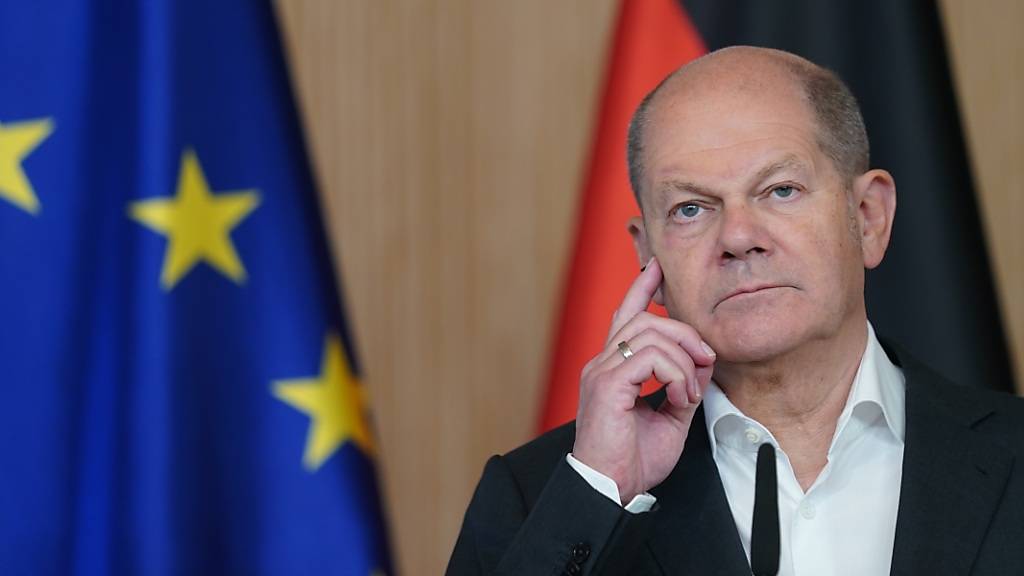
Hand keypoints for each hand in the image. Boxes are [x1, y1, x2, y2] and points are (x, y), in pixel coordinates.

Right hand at [572, 258, 715, 502]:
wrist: (610, 488)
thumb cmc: (632, 460)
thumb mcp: (669, 419)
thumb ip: (681, 389)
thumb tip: (700, 369)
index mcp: (613, 368)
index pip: (625, 317)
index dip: (641, 289)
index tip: (656, 268)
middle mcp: (602, 363)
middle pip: (645, 320)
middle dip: (684, 332)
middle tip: (706, 358)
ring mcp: (601, 371)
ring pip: (650, 333)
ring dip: (684, 358)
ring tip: (692, 388)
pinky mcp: (607, 385)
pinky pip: (650, 358)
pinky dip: (675, 373)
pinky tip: (681, 395)